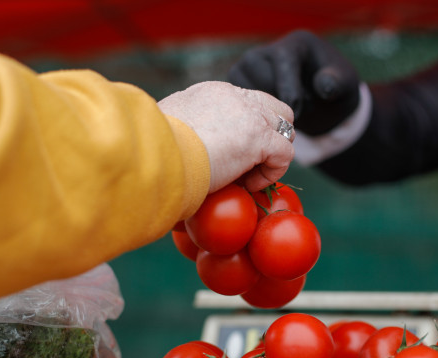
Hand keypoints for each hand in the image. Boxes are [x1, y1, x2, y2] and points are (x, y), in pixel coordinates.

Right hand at [158, 81, 293, 192]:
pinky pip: (284, 155)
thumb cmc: (152, 148)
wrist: (155, 153)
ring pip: (285, 129)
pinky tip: (246, 185)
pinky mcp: (259, 137)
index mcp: (212, 92)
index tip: (228, 155)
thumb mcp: (166, 127)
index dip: (245, 131)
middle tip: (247, 164)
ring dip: (270, 155)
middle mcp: (234, 97)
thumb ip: (180, 128)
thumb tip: (174, 143)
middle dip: (268, 137)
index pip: (245, 104)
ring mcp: (249, 115)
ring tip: (245, 177)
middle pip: (273, 110)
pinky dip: (271, 174)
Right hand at [228, 30, 360, 134]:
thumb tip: (323, 85)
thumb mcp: (346, 87)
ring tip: (287, 111)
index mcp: (296, 44)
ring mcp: (249, 67)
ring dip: (266, 109)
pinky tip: (271, 114)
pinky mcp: (239, 84)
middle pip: (261, 77)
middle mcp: (268, 50)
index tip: (298, 114)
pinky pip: (239, 102)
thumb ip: (338, 84)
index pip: (282, 60)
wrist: (321, 103)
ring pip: (247, 92)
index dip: (289, 90)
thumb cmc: (333, 91)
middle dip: (279, 101)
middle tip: (300, 110)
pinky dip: (254, 113)